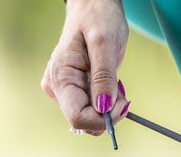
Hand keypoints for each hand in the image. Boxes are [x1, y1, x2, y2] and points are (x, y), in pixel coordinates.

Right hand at [40, 0, 129, 135]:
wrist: (93, 5)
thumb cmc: (98, 18)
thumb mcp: (105, 44)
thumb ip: (104, 77)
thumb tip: (104, 109)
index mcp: (60, 76)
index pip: (77, 117)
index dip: (103, 119)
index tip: (124, 104)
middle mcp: (56, 86)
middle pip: (82, 120)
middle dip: (106, 113)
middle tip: (122, 92)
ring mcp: (62, 89)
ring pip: (87, 117)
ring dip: (106, 107)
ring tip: (114, 81)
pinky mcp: (71, 89)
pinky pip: (88, 107)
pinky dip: (103, 101)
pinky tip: (107, 83)